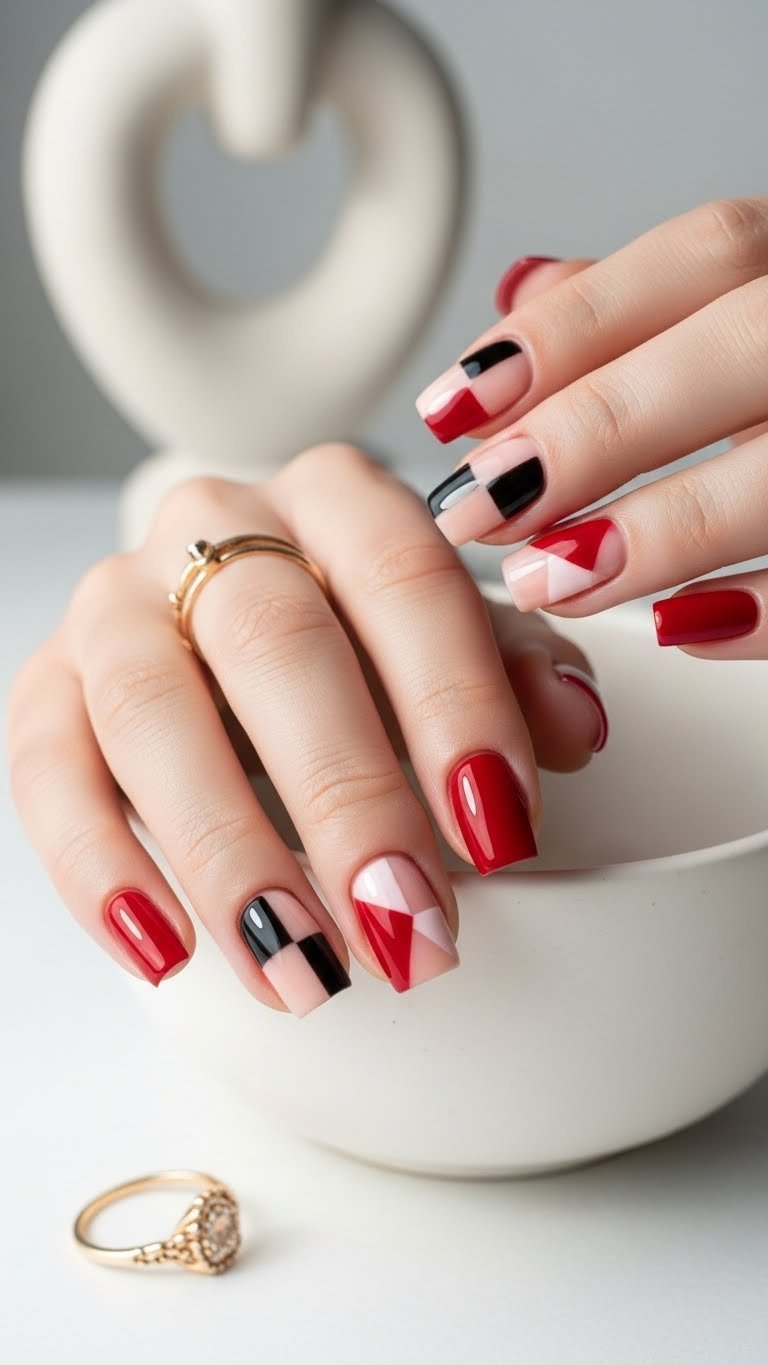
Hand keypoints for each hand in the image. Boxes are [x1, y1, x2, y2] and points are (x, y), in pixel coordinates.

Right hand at [7, 446, 605, 1011]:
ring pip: (150, 709)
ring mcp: (118, 601)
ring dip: (227, 850)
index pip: (403, 579)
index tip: (502, 834)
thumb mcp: (457, 642)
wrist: (226, 617)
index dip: (456, 707)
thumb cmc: (360, 637)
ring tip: (301, 968)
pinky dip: (99, 866)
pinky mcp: (47, 683)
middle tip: (406, 925)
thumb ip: (517, 671)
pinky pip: (45, 767)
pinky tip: (163, 950)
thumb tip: (575, 728)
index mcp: (337, 498)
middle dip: (346, 794)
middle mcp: (216, 527)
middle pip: (273, 641)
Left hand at [419, 198, 767, 657]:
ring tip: (553, 576)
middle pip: (748, 344)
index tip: (456, 406)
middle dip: (599, 428)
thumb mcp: (747, 313)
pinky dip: (767, 610)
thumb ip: (643, 310)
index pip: (706, 254)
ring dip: (666, 528)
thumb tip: (521, 294)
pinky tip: (678, 628)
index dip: (571, 329)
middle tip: (482, 504)